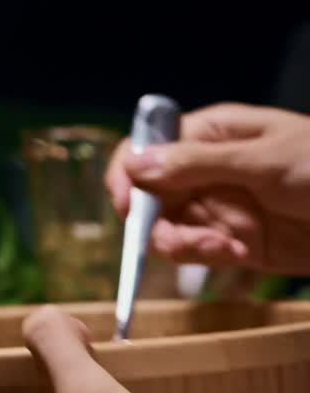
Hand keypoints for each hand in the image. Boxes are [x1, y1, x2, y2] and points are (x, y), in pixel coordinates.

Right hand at [105, 103, 309, 273]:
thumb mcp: (265, 161)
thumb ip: (196, 164)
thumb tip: (135, 164)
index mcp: (211, 134)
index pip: (147, 147)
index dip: (128, 174)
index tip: (127, 204)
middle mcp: (206, 170)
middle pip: (149, 195)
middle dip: (156, 220)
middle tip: (177, 240)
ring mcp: (220, 208)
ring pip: (168, 228)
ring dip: (185, 244)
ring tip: (223, 250)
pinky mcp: (236, 242)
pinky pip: (198, 252)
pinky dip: (208, 257)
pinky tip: (240, 254)